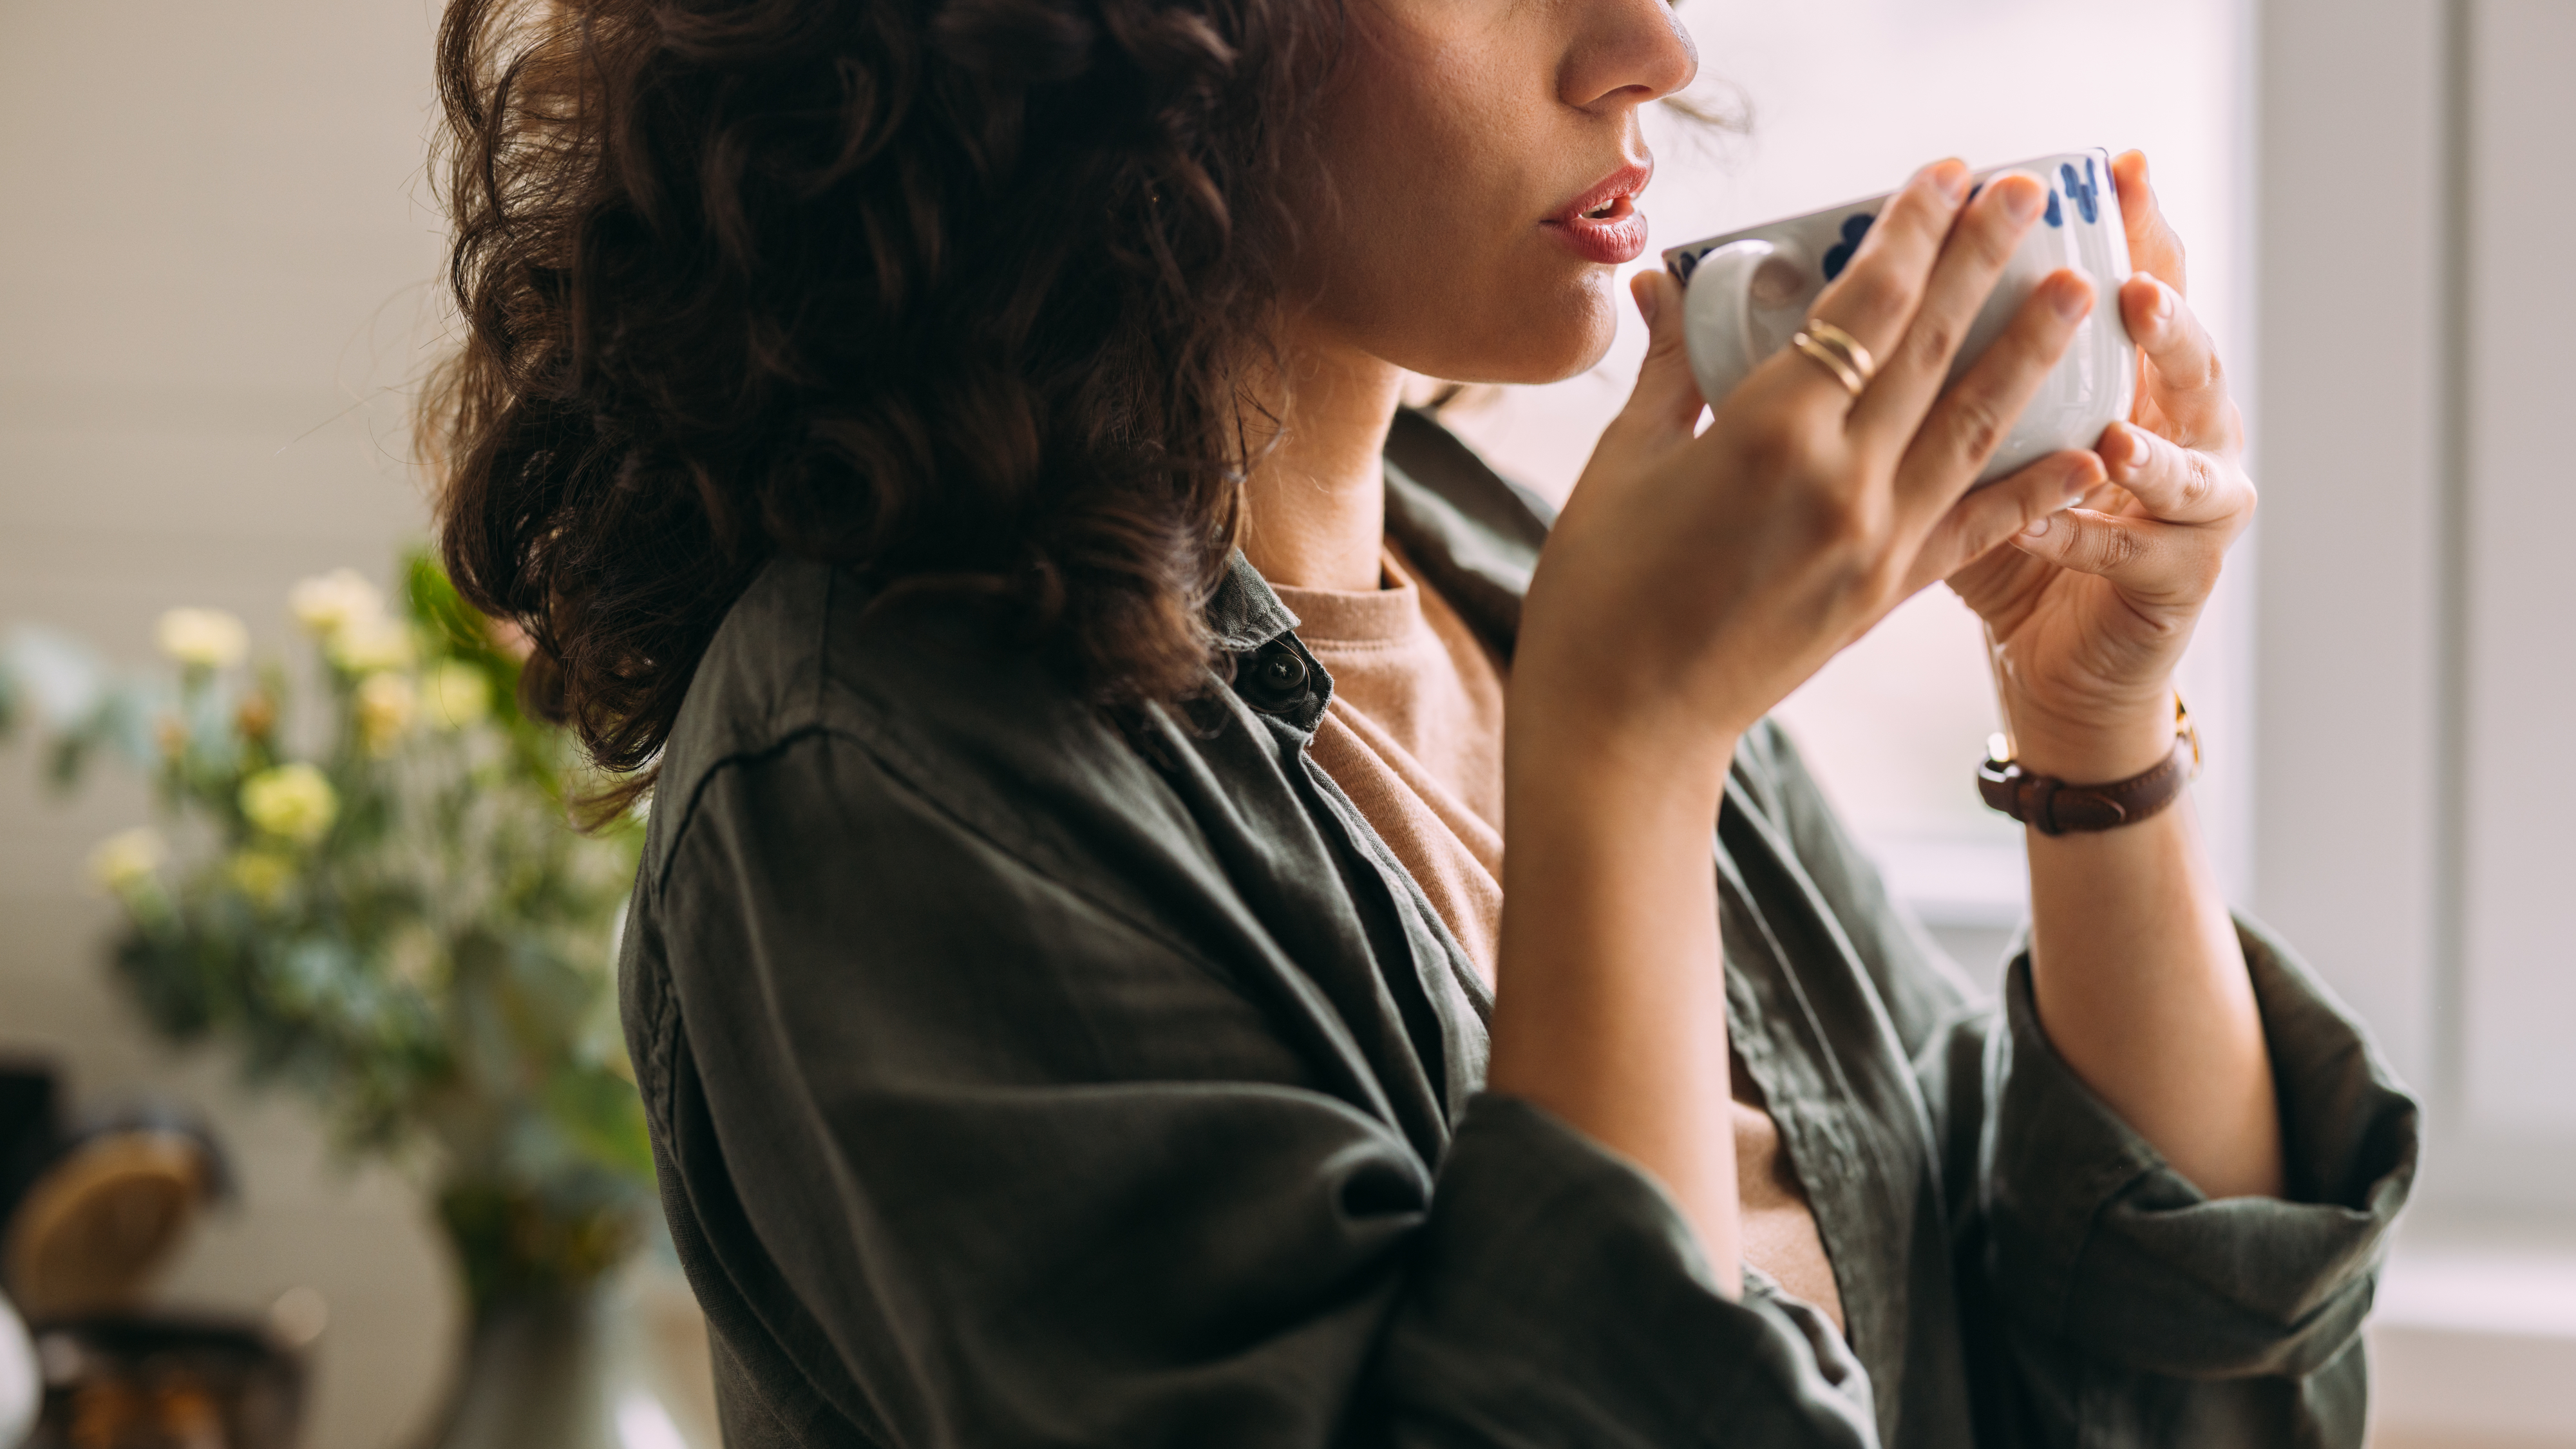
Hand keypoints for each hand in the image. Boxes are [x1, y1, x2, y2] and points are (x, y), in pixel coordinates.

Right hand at [1516, 159, 2107, 775]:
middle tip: (2033, 192)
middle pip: (1932, 346)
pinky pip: (1977, 528)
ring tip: (2082, 287)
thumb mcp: (1626, 460)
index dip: (1910, 232)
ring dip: (2033, 350)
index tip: (1947, 174)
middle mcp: (1840, 480)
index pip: (1862, 306)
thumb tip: (1672, 283)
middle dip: (1986, 260)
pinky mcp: (1887, 595)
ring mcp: (1875, 541)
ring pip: (1975, 425)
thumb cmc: (1601, 589)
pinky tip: (2086, 449)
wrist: (1624, 720)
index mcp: (1768, 433)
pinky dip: (2035, 487)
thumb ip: (1671, 367)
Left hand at [1945, 151, 2256, 780]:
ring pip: (2194, 455)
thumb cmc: (2015, 550)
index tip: (2124, 170)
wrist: (2057, 666)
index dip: (2142, 229)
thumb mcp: (1981, 451)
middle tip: (2129, 287)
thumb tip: (1863, 293)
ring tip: (2119, 430)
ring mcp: (2195, 505)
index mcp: (2134, 384)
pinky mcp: (2184, 576)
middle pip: (2190, 356)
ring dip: (2155, 439)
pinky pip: (2141, 550)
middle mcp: (2181, 431)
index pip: (2148, 285)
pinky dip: (2095, 534)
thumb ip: (1955, 380)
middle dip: (2167, 315)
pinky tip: (2058, 522)